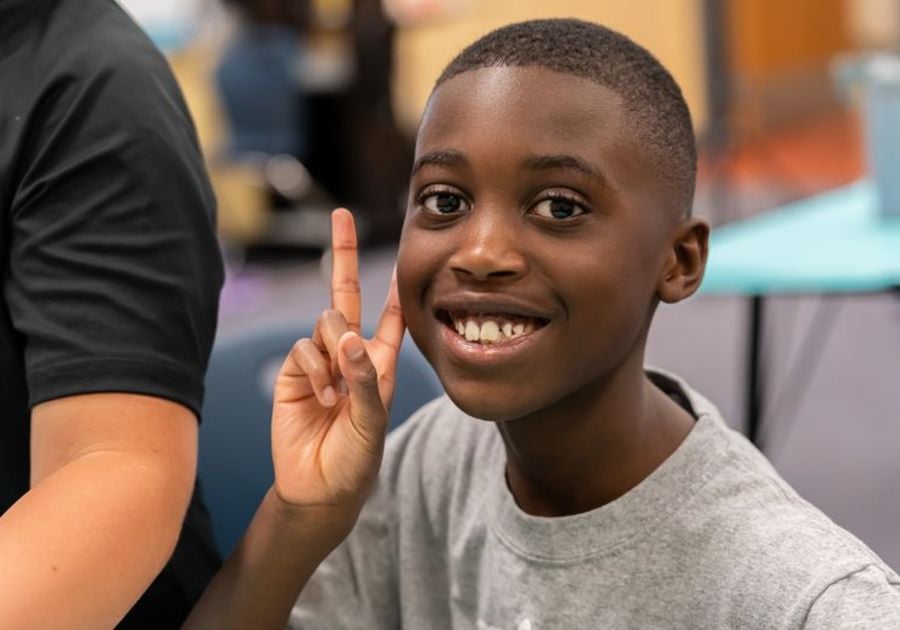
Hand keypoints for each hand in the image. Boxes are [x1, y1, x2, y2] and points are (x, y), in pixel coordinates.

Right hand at [270, 209, 404, 525]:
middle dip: (342, 253)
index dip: (395, 286)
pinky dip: (315, 370)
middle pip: (345, 293)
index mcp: (380, 362)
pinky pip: (305, 347)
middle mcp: (351, 354)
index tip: (403, 254)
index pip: (390, 316)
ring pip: (326, 320)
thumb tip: (348, 337)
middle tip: (341, 215)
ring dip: (334, 352)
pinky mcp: (294, 370)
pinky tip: (320, 399)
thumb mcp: (372, 422)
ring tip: (335, 395)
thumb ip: (364, 380)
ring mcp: (321, 360)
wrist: (319, 487)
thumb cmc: (356, 459)